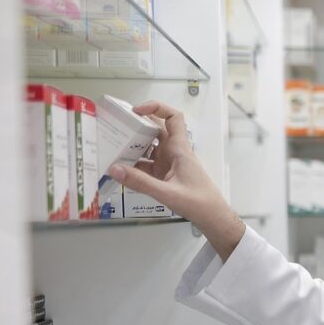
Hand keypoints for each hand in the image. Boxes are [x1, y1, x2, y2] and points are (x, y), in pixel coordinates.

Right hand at [108, 101, 244, 259]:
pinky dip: (134, 164)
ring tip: (111, 146)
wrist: (212, 217)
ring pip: (148, 147)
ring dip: (132, 146)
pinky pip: (146, 163)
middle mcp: (174, 152)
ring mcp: (169, 163)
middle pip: (155, 130)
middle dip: (136, 126)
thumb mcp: (167, 193)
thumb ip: (140, 182)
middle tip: (114, 126)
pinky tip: (120, 169)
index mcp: (180, 149)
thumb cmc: (199, 202)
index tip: (136, 110)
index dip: (156, 107)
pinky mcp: (165, 175)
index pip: (173, 117)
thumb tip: (114, 169)